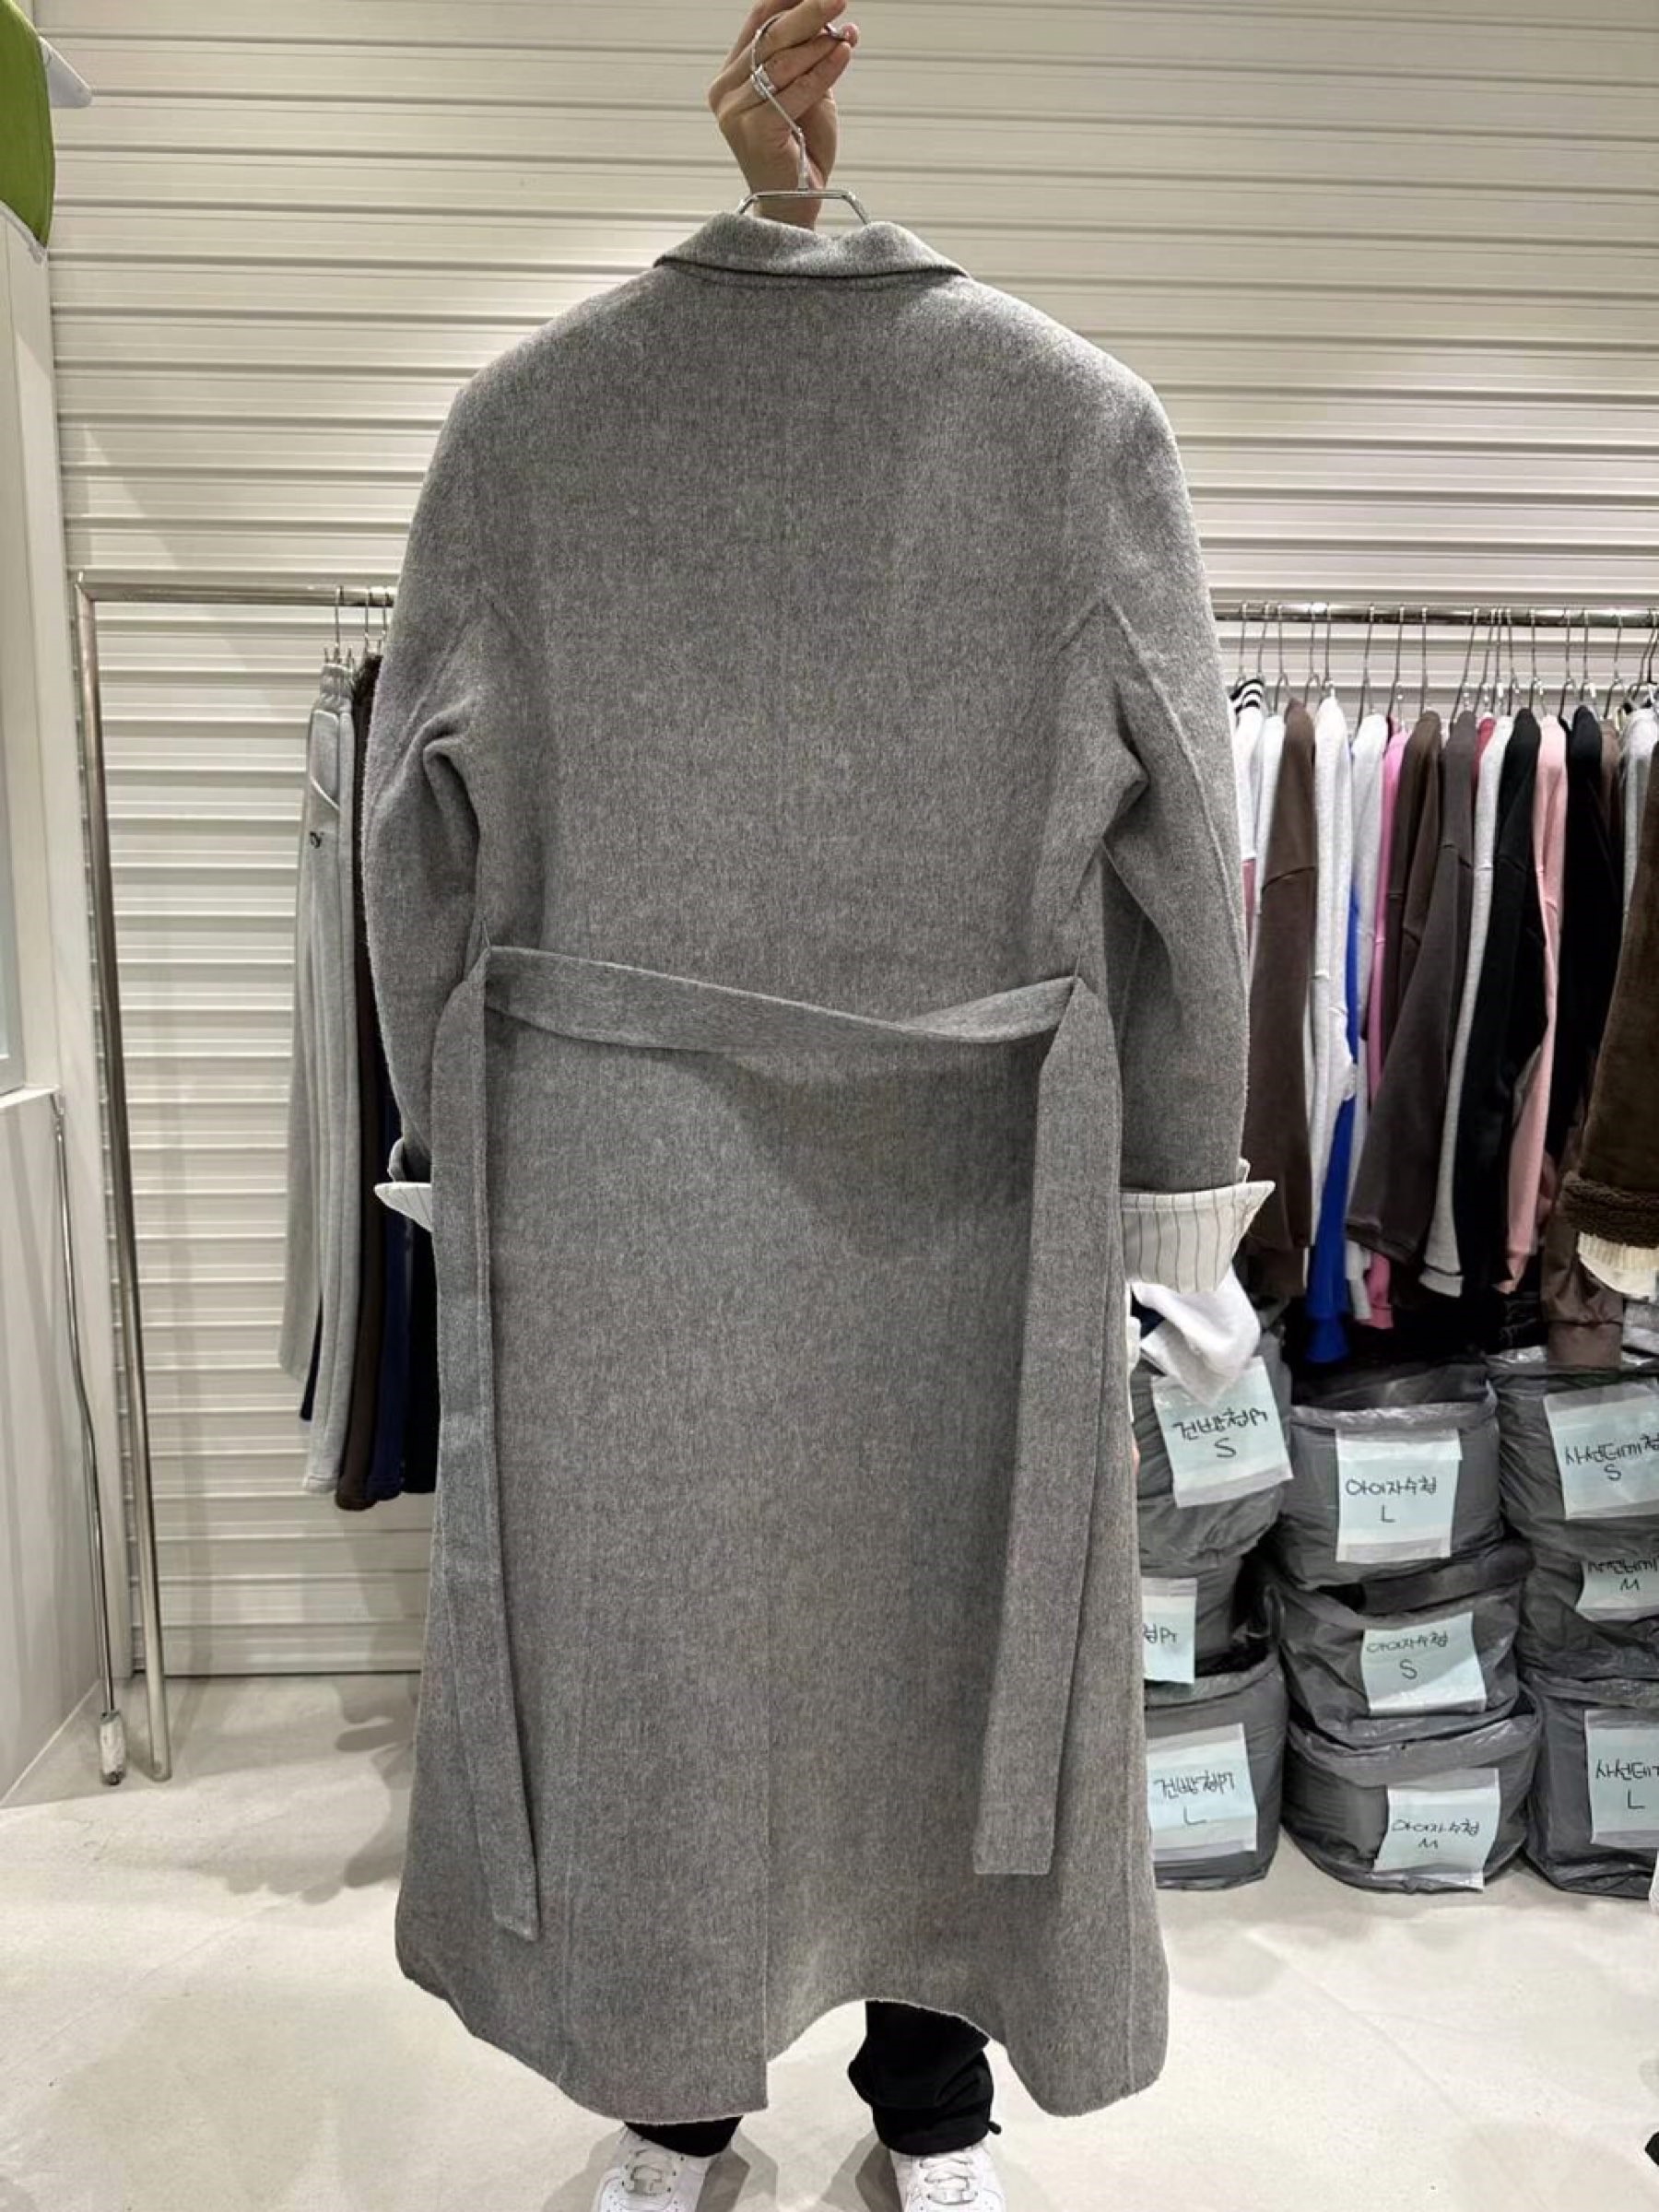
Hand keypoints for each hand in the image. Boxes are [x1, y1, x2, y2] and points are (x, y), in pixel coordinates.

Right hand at [708, 0, 859, 227]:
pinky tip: (844, 53)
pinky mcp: (754, 132)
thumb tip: (830, 18)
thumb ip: (808, 57)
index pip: (758, 21)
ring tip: (846, 31)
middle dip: (808, 12)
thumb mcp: (805, 91)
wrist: (796, 203)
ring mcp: (735, 113)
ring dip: (819, 43)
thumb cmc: (801, 150)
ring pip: (782, 63)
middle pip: (769, 37)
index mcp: (732, 77)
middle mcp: (725, 92)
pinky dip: (824, 71)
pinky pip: (795, 91)